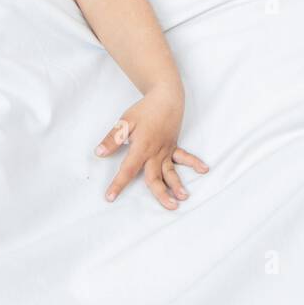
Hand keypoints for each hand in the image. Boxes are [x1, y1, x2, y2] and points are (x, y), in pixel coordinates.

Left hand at [94, 85, 209, 209]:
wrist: (165, 96)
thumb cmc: (144, 110)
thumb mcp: (125, 122)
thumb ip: (113, 139)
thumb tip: (99, 152)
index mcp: (141, 148)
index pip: (127, 170)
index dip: (118, 184)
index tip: (110, 197)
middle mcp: (155, 153)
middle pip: (155, 177)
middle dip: (160, 194)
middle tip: (168, 207)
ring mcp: (167, 150)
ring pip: (171, 171)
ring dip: (177, 184)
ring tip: (183, 198)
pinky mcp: (174, 146)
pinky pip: (184, 156)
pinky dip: (194, 163)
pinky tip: (204, 169)